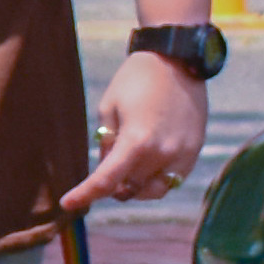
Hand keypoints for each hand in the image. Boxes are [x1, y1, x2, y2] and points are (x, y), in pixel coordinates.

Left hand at [68, 54, 211, 208]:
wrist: (177, 59)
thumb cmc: (136, 80)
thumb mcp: (109, 109)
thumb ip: (107, 144)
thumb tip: (106, 170)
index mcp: (137, 142)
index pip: (106, 182)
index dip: (85, 195)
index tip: (68, 204)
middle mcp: (163, 154)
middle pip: (129, 189)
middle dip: (112, 186)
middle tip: (102, 176)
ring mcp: (183, 154)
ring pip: (153, 191)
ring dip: (135, 187)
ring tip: (125, 170)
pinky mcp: (195, 151)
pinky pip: (172, 180)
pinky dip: (155, 179)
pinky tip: (146, 163)